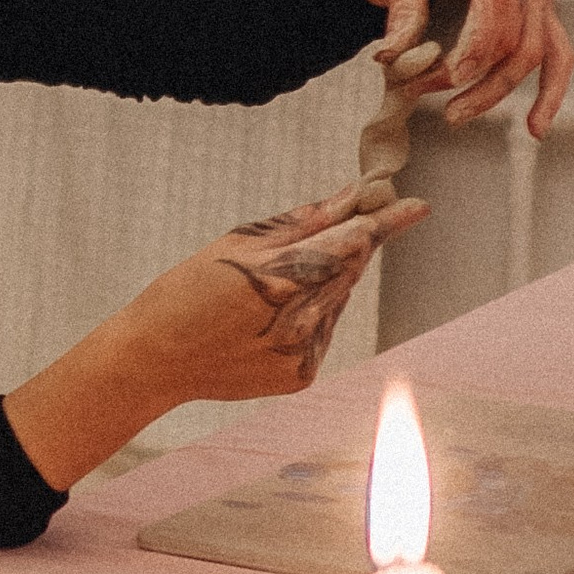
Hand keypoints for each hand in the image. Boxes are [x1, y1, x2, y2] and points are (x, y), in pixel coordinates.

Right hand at [137, 184, 426, 404]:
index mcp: (279, 278)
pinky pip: (322, 333)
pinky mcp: (301, 375)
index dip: (385, 222)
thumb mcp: (235, 244)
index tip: (418, 206)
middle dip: (349, 247)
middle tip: (334, 232)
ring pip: (336, 301)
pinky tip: (268, 320)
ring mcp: (303, 352)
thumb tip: (349, 198)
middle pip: (348, 270)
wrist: (154, 360)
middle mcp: (299, 320)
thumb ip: (300, 224)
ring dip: (323, 283)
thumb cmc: (185, 292)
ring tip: (271, 288)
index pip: (350, 242)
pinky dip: (308, 317)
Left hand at [349, 0, 571, 135]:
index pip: (496, 1)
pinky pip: (556, 48)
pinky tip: (535, 124)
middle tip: (423, 94)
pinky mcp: (539, 1)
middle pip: (514, 35)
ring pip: (535, 49)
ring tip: (456, 115)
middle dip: (472, 75)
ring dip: (498, 89)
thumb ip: (403, 0)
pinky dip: (551, 87)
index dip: (475, 44)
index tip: (446, 77)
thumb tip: (392, 55)